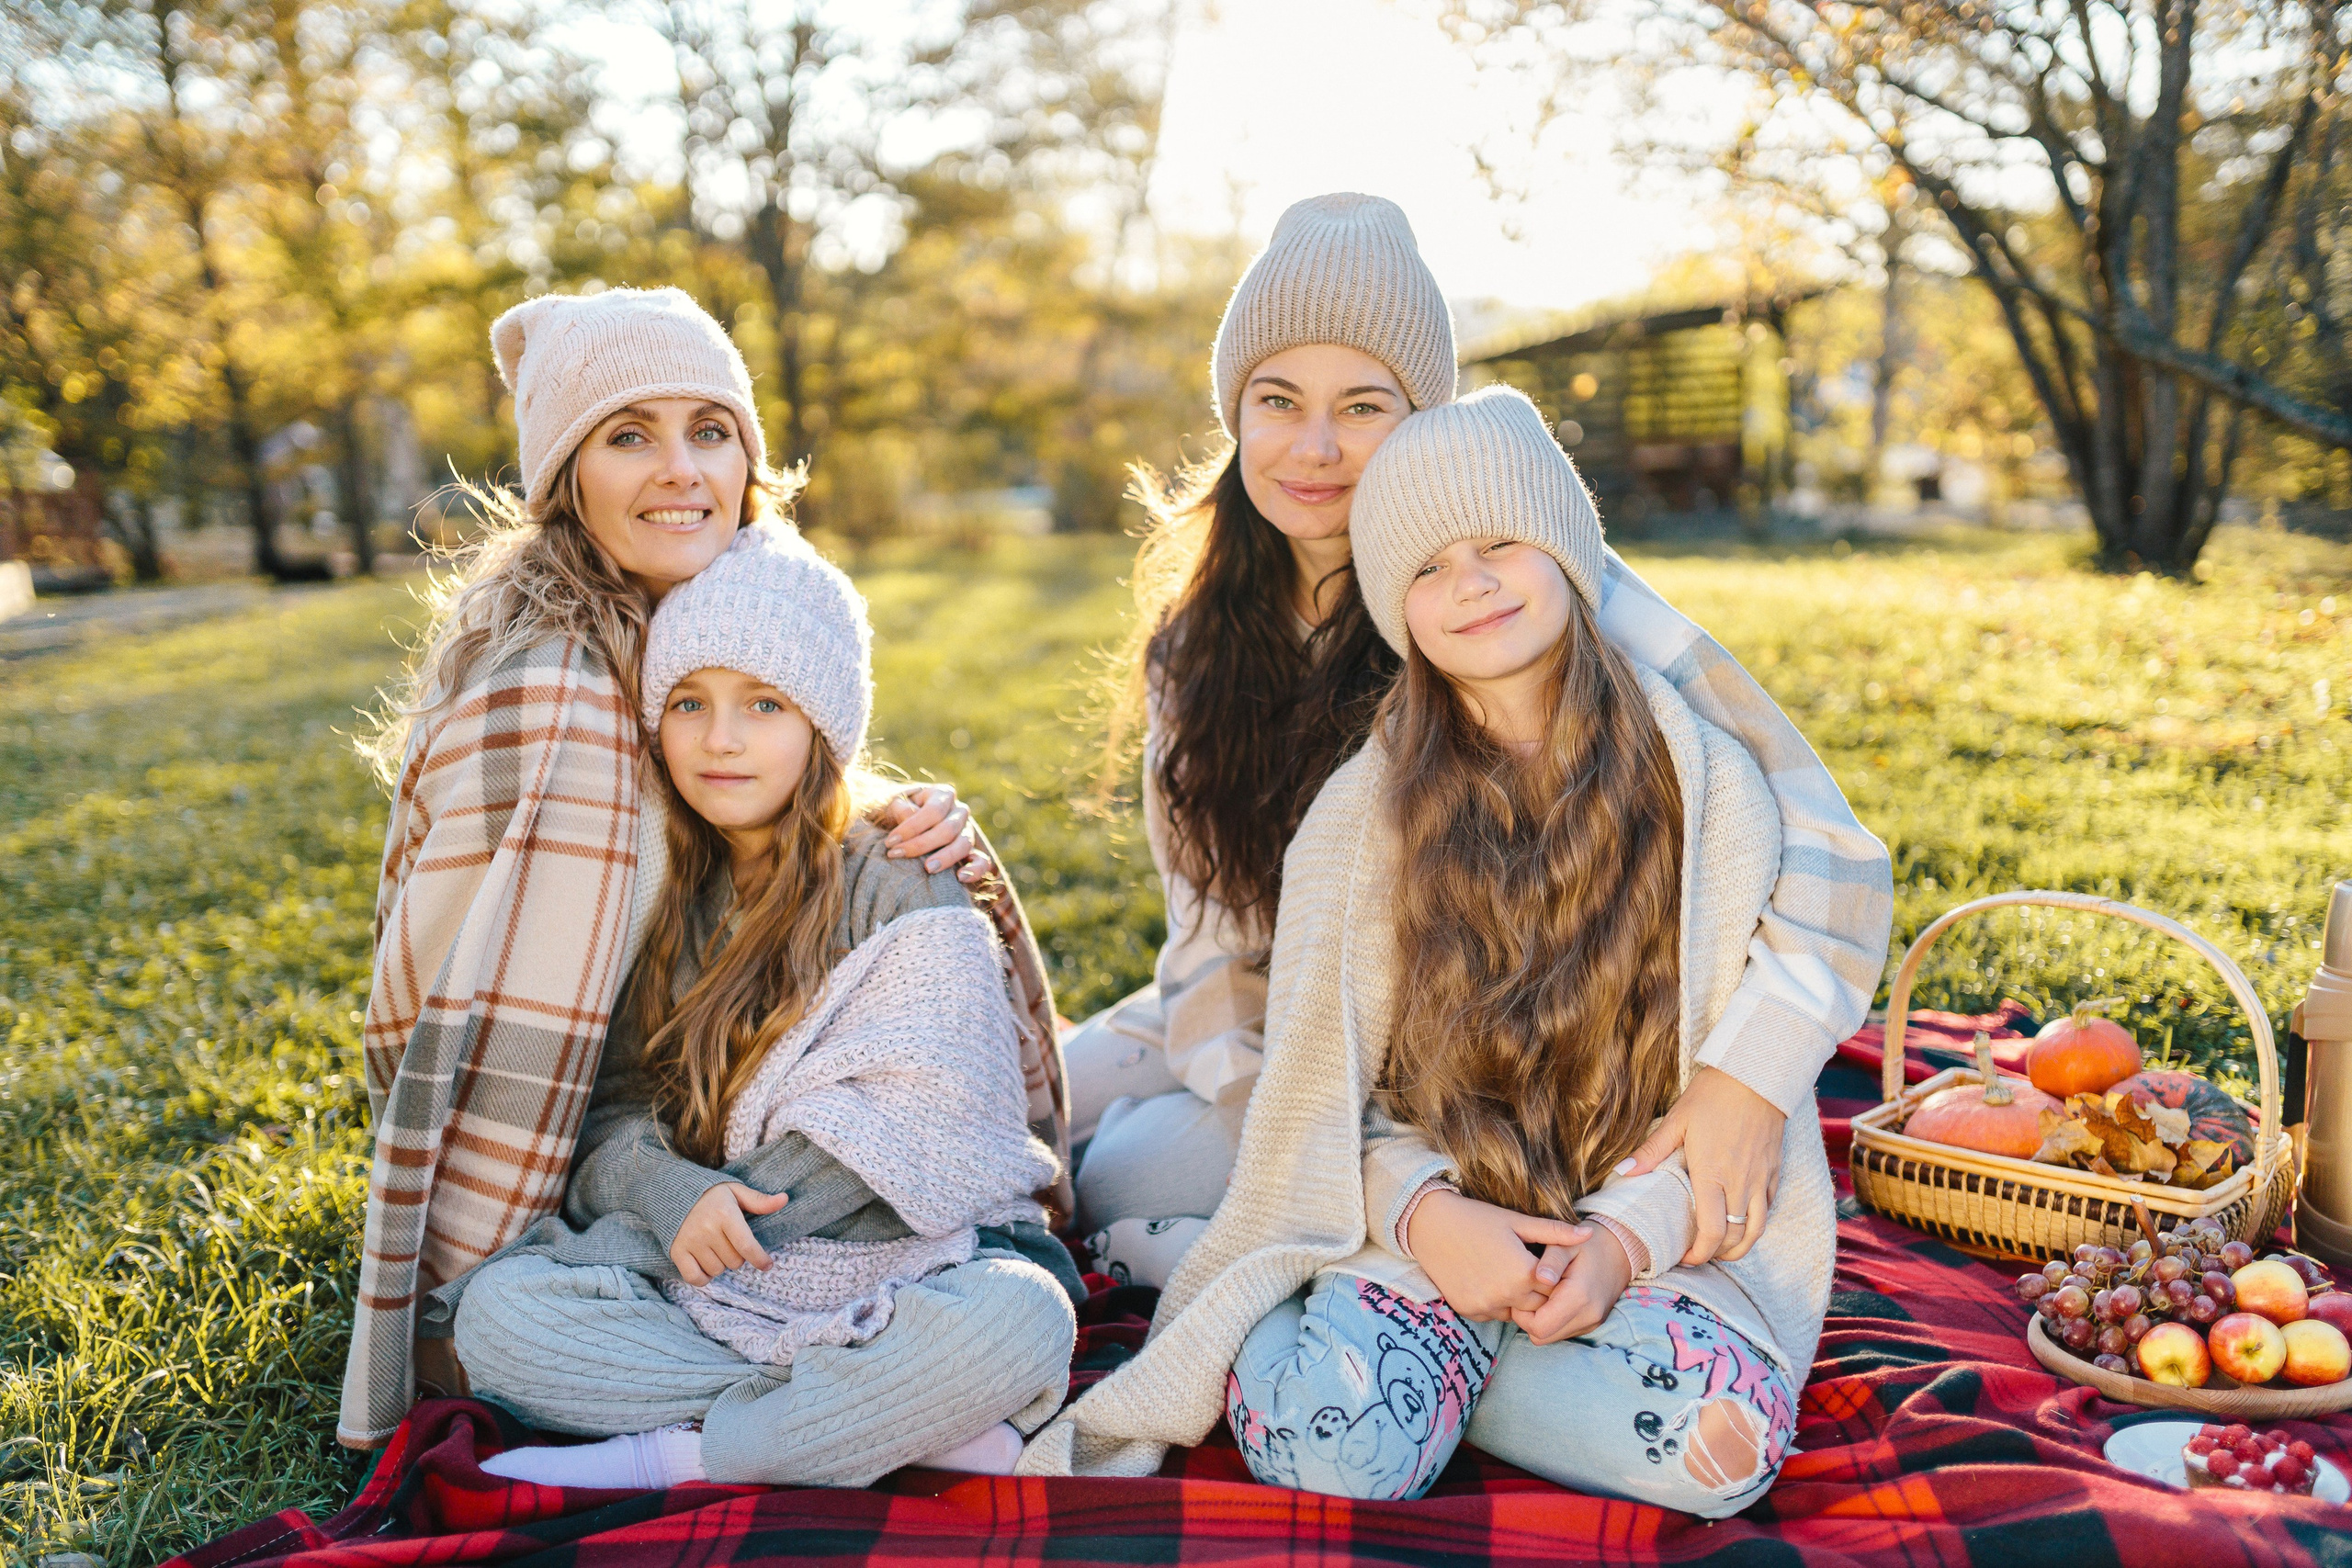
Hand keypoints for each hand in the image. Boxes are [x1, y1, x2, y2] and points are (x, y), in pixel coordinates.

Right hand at [669, 1182, 789, 1285]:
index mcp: (725, 1214)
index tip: (767, 1265)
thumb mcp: (736, 1192)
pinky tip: (706, 1265)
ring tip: (715, 1248)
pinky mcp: (677, 1252)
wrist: (673, 1193)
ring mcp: (690, 1242)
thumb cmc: (711, 1196)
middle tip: (729, 1242)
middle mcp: (707, 1229)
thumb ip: (759, 1201)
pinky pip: (695, 1278)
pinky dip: (703, 1277)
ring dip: (721, 1264)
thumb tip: (784, 1199)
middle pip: (734, 1261)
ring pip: (717, 1271)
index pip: (747, 1245)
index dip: (760, 1259)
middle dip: (737, 1256)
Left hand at [876, 783, 989, 880]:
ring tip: (928, 869)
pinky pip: (981, 861)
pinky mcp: (971, 851)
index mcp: (943, 795)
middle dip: (922, 844)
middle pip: (948, 829)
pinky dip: (975, 870)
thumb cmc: (896, 811)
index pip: (933, 811)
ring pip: (964, 844)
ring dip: (946, 858)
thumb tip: (910, 815)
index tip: (890, 842)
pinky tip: (960, 878)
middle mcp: (959, 811)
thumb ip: (899, 808)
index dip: (912, 827)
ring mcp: (967, 831)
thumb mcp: (892, 803)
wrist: (900, 822)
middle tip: (897, 855)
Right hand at [1406, 1189, 1590, 1321]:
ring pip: (1517, 1313)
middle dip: (1539, 1290)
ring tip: (1507, 1273)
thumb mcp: (1517, 1221)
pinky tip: (1489, 1280)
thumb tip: (1590, 1234)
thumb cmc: (1477, 1218)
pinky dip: (1497, 1303)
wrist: (1430, 1225)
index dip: (1554, 1275)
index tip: (1545, 1262)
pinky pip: (1494, 1315)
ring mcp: (1485, 1306)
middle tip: (1527, 1269)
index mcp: (1522, 1272)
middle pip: (1539, 1304)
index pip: (1556, 1287)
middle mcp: (1505, 1294)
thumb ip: (1555, 1233)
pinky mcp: (1468, 1311)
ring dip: (1518, 1299)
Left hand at [1511, 1227, 1631, 1345]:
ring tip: (1541, 1295)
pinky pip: (1563, 1332)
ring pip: (1551, 1337)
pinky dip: (1553, 1321)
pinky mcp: (1592, 1324)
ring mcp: (1592, 1323)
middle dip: (1527, 1319)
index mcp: (1579, 1296)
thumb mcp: (1566, 1244)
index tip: (1521, 1292)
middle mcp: (1588, 1315)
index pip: (1539, 1326)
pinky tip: (1553, 1299)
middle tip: (1528, 1294)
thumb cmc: (1587, 1244)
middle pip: (1542, 1336)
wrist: (1619, 1250)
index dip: (1522, 1314)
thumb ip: (1551, 1261)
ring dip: (1540, 1321)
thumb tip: (1540, 1278)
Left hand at [1618, 1065, 1784, 1263]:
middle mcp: (1740, 1183)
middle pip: (1734, 1238)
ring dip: (1740, 1246)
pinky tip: (1740, 1221)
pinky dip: (1755, 1223)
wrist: (1756, 1075)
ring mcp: (1761, 1179)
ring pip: (1757, 1229)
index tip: (1684, 1255)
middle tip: (1697, 1254)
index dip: (1698, 1253)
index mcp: (1712, 1175)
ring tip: (1721, 1247)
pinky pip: (1768, 1209)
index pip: (1710, 1232)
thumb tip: (1621, 1172)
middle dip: (1716, 1254)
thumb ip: (1651, 1151)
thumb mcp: (1676, 1120)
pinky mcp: (1775, 1171)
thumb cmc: (1712, 1096)